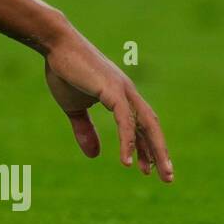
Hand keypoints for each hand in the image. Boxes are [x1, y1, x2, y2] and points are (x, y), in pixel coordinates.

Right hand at [42, 26, 172, 181]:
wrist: (56, 45)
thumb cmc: (64, 71)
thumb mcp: (73, 107)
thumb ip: (85, 129)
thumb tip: (94, 155)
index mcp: (121, 95)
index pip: (140, 124)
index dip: (145, 147)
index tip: (147, 169)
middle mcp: (128, 93)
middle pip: (151, 126)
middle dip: (160, 153)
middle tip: (167, 178)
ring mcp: (122, 91)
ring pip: (146, 125)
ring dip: (154, 150)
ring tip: (158, 174)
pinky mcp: (112, 91)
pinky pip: (125, 121)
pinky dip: (128, 141)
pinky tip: (126, 161)